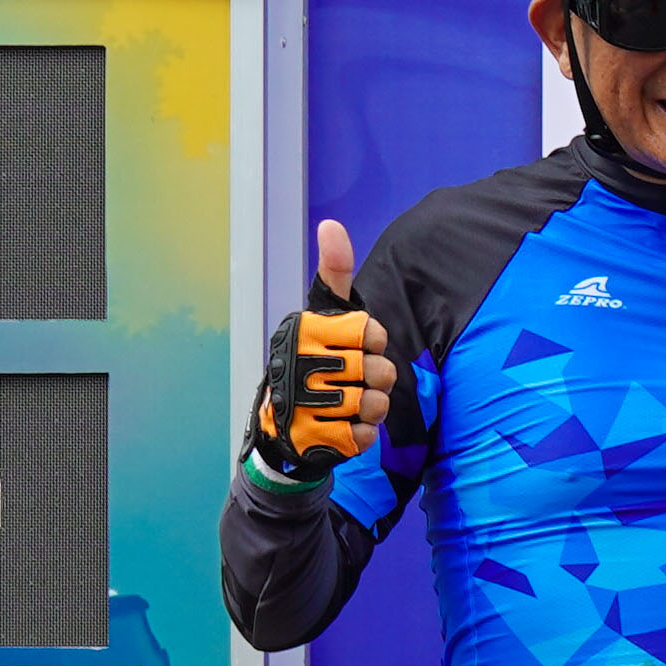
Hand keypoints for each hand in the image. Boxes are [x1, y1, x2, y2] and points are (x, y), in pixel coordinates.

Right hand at [245, 215, 401, 477]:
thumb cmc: (314, 358)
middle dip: (377, 377)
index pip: (372, 333)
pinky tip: (342, 425)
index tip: (359, 345)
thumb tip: (331, 224)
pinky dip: (360, 433)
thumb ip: (335, 270)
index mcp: (306, 332)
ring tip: (349, 401)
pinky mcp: (316, 441)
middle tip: (356, 378)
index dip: (374, 341)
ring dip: (370, 406)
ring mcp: (307, 407)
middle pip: (380, 371)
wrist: (285, 424)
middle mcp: (301, 366)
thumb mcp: (324, 311)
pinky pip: (364, 436)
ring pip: (375, 404)